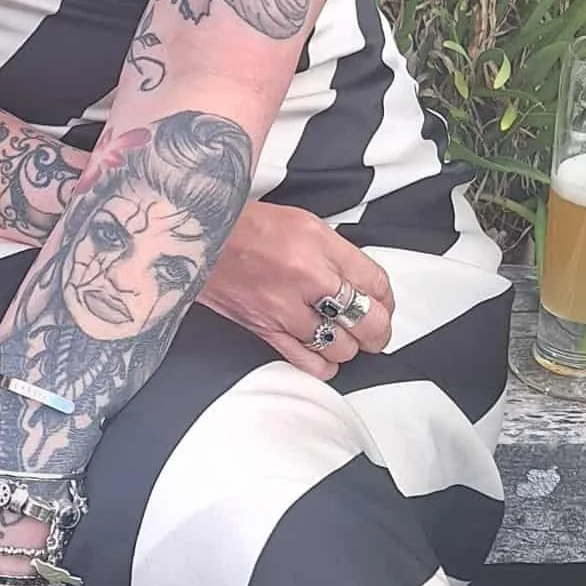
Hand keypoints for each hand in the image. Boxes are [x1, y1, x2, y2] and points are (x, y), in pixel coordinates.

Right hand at [199, 199, 392, 377]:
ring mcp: (285, 309)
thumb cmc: (247, 226)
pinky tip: (324, 352)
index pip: (375, 282)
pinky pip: (309, 363)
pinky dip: (325, 364)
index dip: (386, 298)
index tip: (382, 302)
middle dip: (378, 329)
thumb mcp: (303, 222)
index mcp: (317, 244)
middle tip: (375, 327)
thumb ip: (337, 253)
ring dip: (350, 345)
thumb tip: (364, 283)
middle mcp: (305, 278)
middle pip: (368, 321)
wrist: (199, 238)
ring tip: (346, 336)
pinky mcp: (265, 331)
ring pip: (342, 347)